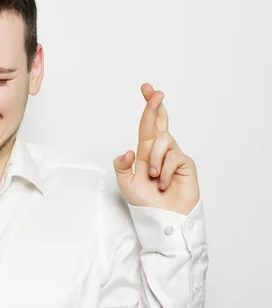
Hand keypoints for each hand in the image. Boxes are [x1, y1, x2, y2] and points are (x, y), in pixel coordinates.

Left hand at [112, 83, 199, 214]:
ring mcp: (174, 156)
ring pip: (162, 141)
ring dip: (154, 159)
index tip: (147, 89)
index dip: (148, 108)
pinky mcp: (185, 164)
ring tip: (153, 178)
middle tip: (155, 91)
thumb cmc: (146, 203)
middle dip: (155, 105)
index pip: (147, 125)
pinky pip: (173, 157)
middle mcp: (160, 151)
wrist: (163, 218)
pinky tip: (164, 184)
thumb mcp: (126, 184)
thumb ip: (122, 166)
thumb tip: (128, 150)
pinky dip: (164, 171)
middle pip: (160, 122)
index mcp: (146, 152)